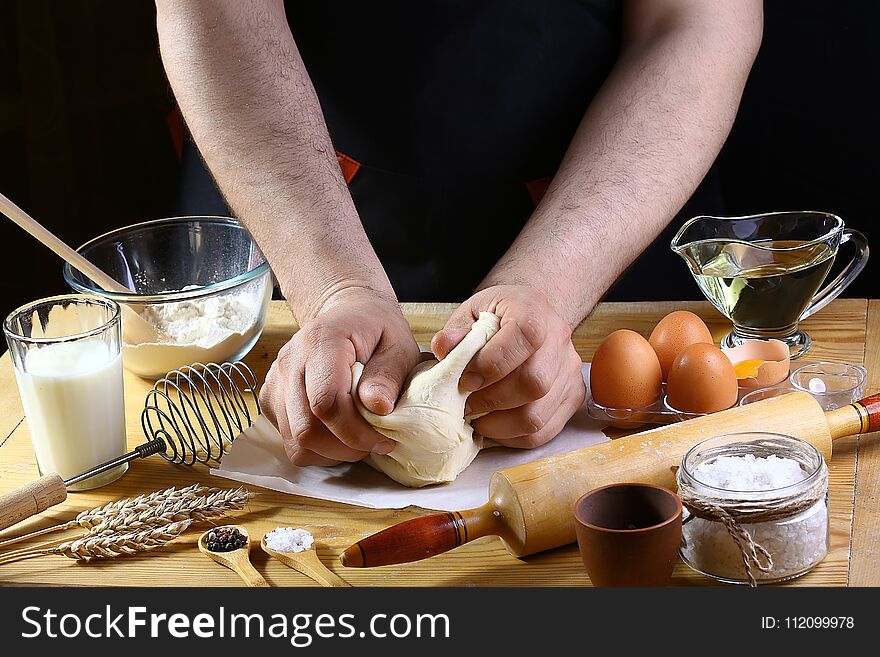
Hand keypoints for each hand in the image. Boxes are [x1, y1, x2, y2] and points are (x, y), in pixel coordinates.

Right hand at [260, 288, 421, 465]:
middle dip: (345, 447)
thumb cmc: (377, 332)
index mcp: (321, 341)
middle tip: (374, 442)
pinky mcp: (271, 398)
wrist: (349, 314)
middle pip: (307, 428)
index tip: (383, 439)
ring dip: (332, 451)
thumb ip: (389, 376)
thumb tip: (377, 407)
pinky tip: (338, 432)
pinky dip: (317, 448)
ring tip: (358, 436)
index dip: (354, 432)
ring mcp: (276, 381)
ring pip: (296, 441)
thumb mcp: (399, 348)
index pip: (326, 402)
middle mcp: (290, 361)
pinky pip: (290, 440)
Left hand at [431, 285, 584, 447]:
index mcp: (534, 309)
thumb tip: (445, 347)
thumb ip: (457, 330)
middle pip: (535, 381)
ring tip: (477, 417)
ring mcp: (569, 369)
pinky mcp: (572, 395)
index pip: (526, 335)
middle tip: (467, 404)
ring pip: (538, 413)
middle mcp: (559, 337)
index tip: (467, 379)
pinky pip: (544, 430)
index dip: (494, 363)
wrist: (525, 319)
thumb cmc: (495, 317)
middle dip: (493, 400)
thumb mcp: (471, 312)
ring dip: (500, 424)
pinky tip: (494, 426)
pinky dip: (513, 436)